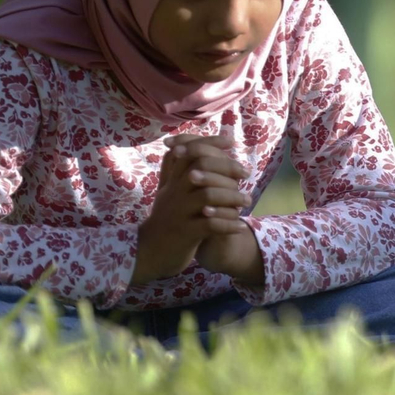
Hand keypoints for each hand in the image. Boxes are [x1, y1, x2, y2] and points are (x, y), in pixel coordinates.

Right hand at [131, 134, 250, 284]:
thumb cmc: (167, 219)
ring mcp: (178, 212)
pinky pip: (211, 224)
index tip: (229, 141)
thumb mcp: (168, 192)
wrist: (148, 253)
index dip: (208, 143)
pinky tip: (240, 225)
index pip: (188, 152)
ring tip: (246, 201)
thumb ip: (181, 172)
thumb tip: (206, 149)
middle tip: (246, 173)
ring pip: (208, 195)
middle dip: (227, 167)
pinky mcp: (185, 233)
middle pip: (201, 167)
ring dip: (232, 197)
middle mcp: (173, 192)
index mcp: (171, 181)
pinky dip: (229, 224)